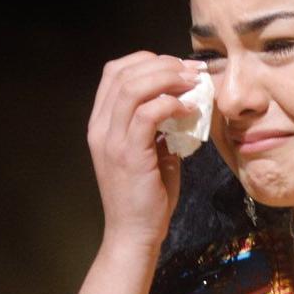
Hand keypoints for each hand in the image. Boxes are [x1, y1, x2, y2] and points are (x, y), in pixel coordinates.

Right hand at [87, 52, 208, 255]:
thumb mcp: (150, 152)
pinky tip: (189, 110)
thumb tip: (183, 103)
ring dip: (168, 79)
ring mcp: (111, 140)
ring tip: (193, 84)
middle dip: (162, 64)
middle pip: (123, 73)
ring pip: (133, 88)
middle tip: (192, 71)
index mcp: (101, 123)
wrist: (134, 233)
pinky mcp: (129, 154)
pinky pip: (147, 114)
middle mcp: (100, 127)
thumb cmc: (145, 196)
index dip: (147, 61)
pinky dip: (170, 105)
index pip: (115, 72)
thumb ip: (158, 126)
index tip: (178, 67)